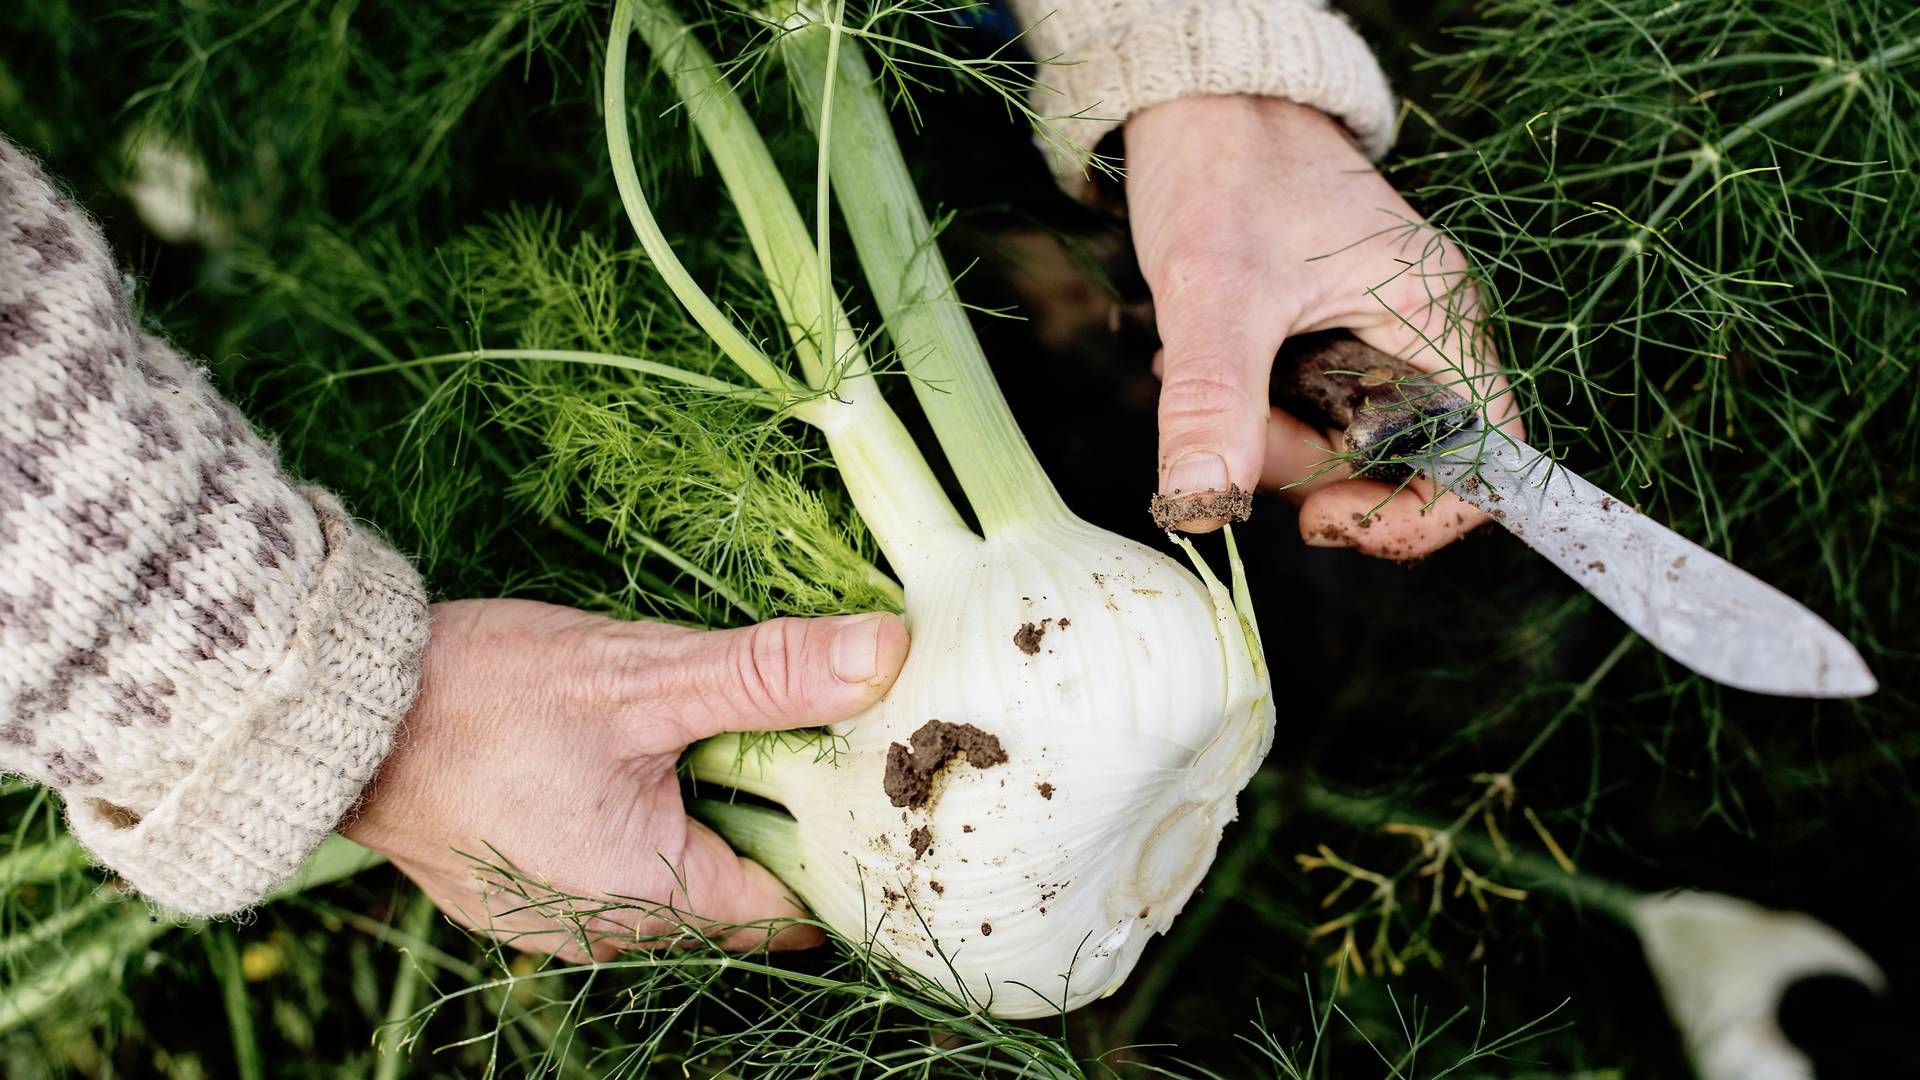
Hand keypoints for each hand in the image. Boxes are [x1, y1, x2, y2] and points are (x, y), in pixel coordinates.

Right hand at [343, 599, 908, 961]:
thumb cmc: (483, 696)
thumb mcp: (644, 675)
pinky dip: (645, 817)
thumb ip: (768, 673)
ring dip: (704, 811)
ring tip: (725, 732)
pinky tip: (647, 754)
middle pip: (733, 889)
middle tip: (807, 732)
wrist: (338, 712)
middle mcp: (605, 933)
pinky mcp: (519, 886)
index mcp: (648, 897)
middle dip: (771, 818)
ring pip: (673, 873)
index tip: (867, 774)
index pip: (790, 901)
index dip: (835, 837)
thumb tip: (883, 651)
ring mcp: (554, 917)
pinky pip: (614, 864)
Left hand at [1124, 95, 1521, 557]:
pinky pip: (1305, 408)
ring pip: (1337, 443)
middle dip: (1301, 465)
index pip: (1483, 463)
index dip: (1414, 517)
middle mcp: (1423, 330)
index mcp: (1436, 316)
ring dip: (1259, 432)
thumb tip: (1205, 508)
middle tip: (1227, 422)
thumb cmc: (1224, 170)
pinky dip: (1249, 406)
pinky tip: (1201, 360)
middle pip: (1394, 465)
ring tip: (1198, 366)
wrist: (1196, 101)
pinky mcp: (1330, 335)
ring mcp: (1377, 334)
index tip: (1322, 520)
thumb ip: (1216, 403)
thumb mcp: (1214, 294)